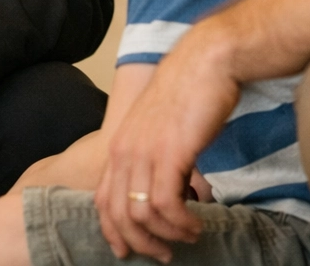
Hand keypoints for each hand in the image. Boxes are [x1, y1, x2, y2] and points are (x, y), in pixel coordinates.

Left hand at [94, 24, 238, 262]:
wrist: (207, 62)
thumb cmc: (190, 93)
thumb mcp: (161, 129)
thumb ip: (156, 157)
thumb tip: (169, 190)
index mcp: (120, 145)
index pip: (102, 200)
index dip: (113, 231)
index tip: (128, 250)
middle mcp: (124, 151)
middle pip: (118, 215)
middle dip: (140, 243)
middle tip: (164, 254)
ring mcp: (144, 152)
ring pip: (141, 215)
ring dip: (167, 235)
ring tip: (189, 236)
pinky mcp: (169, 153)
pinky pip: (167, 206)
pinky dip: (181, 223)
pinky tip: (197, 224)